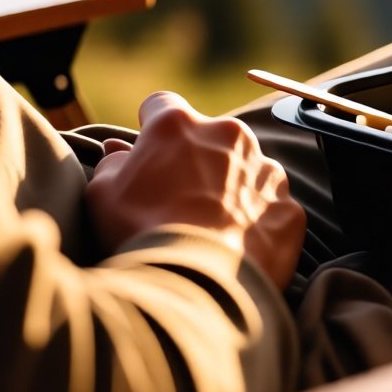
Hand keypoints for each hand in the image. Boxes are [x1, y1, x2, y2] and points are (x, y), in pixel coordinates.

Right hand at [86, 92, 305, 289]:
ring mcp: (266, 171)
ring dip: (231, 189)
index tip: (148, 152)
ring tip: (209, 230)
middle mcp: (229, 136)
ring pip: (246, 171)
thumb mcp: (103, 195)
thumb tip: (119, 151)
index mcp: (179, 125)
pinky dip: (257, 223)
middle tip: (178, 201)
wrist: (195, 287)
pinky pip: (272, 209)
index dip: (151, 128)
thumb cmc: (141, 235)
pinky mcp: (289, 208)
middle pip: (210, 137)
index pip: (161, 105)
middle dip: (196, 160)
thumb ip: (112, 164)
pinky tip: (236, 249)